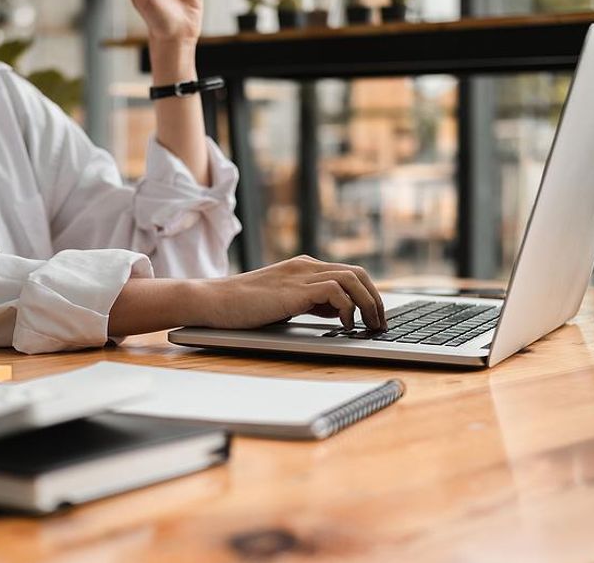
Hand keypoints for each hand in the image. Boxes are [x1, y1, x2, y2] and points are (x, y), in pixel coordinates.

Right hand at [197, 256, 386, 330]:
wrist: (213, 301)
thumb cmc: (242, 307)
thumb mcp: (283, 302)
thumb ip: (309, 301)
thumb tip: (337, 312)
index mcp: (303, 267)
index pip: (349, 274)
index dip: (368, 295)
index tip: (374, 317)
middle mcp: (306, 266)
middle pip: (358, 274)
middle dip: (376, 300)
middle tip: (380, 324)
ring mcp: (300, 276)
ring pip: (353, 279)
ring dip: (369, 305)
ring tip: (370, 326)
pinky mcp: (294, 290)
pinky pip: (336, 292)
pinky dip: (348, 309)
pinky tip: (344, 326)